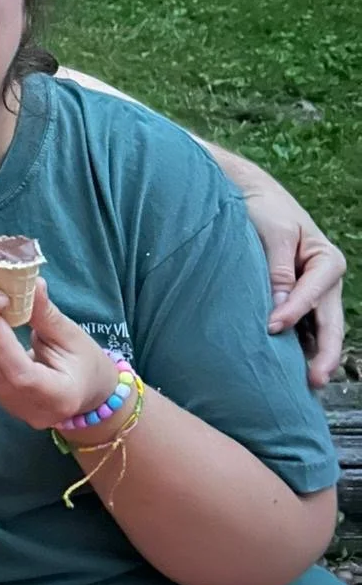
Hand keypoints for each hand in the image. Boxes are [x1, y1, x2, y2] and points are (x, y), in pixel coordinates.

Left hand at [0, 281, 116, 429]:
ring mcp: (16, 410)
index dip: (3, 344)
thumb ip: (46, 314)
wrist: (89, 391)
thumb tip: (31, 283)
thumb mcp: (72, 335)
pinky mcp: (4, 402)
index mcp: (60, 397)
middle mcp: (34, 411)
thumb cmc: (87, 362)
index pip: (21, 374)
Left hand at [242, 179, 345, 387]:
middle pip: (330, 324)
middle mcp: (326, 282)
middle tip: (314, 380)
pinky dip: (299, 349)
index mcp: (327, 261)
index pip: (314, 293)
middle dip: (324, 354)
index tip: (272, 327)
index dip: (294, 311)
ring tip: (304, 387)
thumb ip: (279, 268)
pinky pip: (303, 330)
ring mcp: (314, 296)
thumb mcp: (274, 233)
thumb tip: (280, 307)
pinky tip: (290, 371)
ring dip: (313, 358)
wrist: (253, 198)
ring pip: (319, 332)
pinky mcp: (297, 303)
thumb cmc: (265, 210)